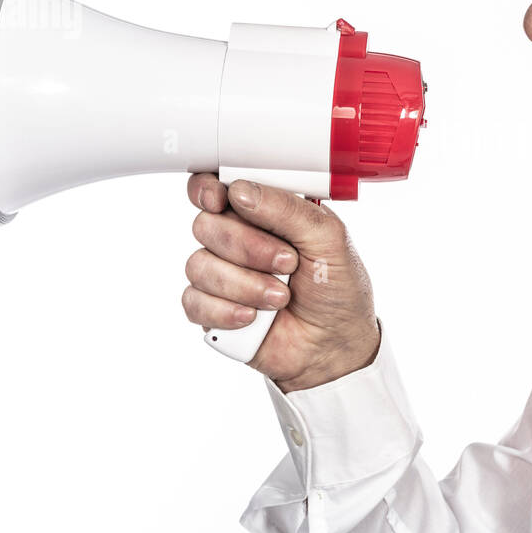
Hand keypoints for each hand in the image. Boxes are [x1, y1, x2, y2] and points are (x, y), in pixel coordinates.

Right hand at [182, 175, 380, 391]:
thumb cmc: (337, 289)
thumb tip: (240, 192)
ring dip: (244, 284)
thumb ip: (288, 208)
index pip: (215, 187)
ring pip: (198, 265)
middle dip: (248, 247)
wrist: (337, 345)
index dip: (208, 189)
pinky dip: (226, 311)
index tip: (220, 200)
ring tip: (281, 298)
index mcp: (261, 213)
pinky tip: (253, 318)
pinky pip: (194, 302)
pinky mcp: (211, 310)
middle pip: (205, 225)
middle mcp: (235, 240)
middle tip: (288, 263)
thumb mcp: (329, 238)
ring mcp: (220, 275)